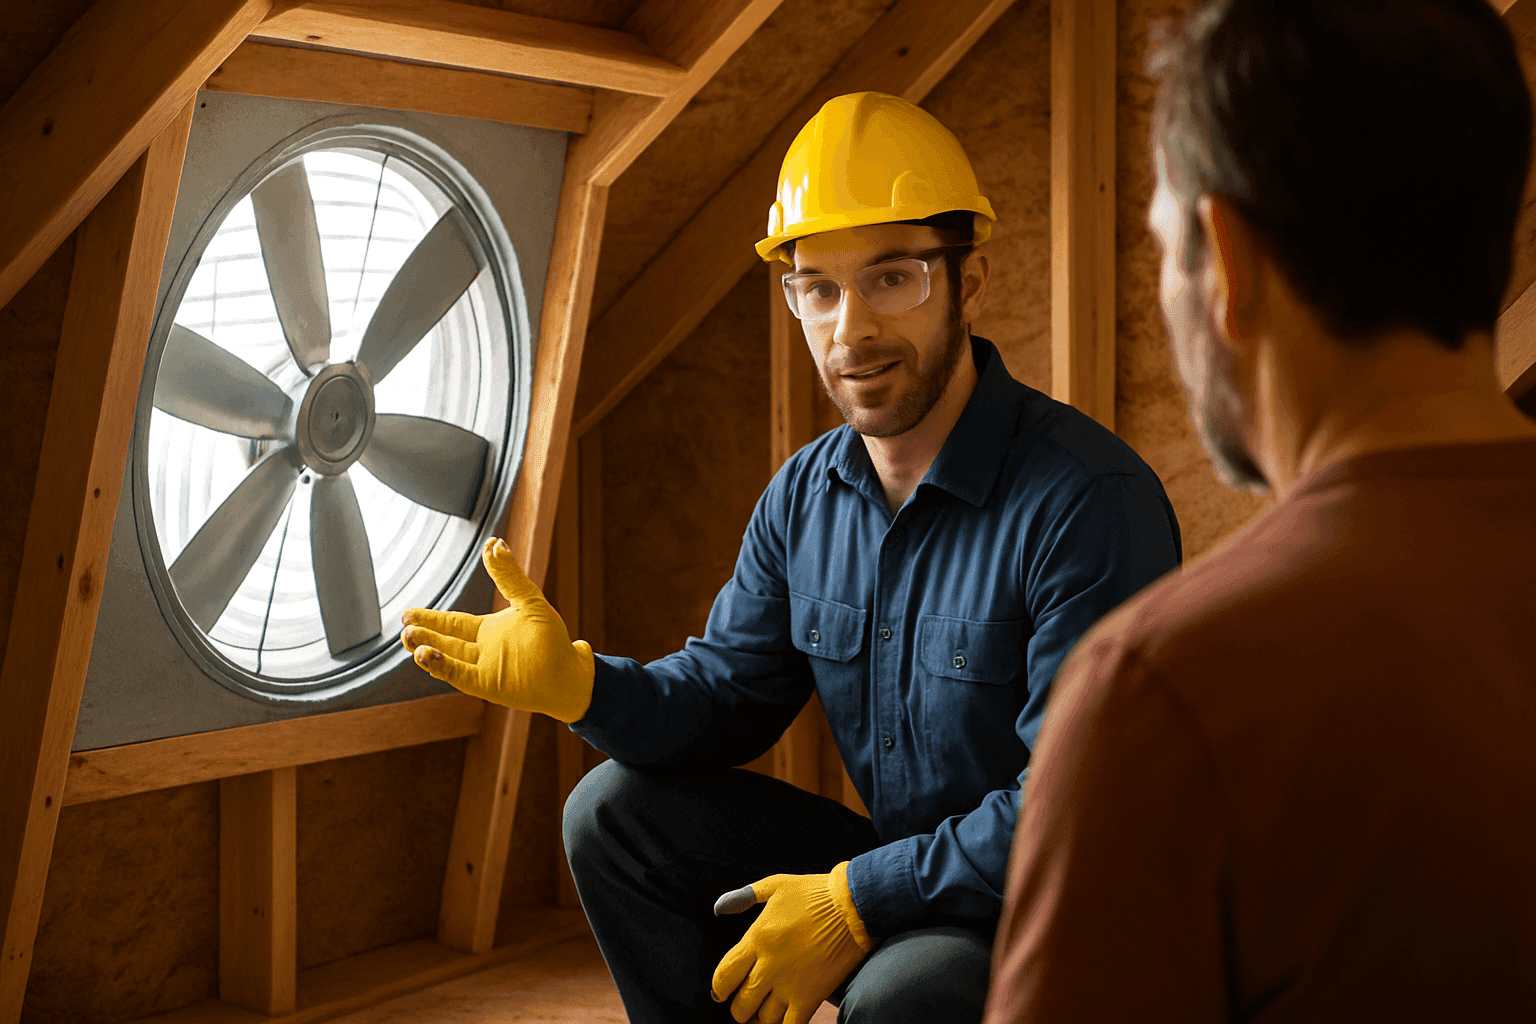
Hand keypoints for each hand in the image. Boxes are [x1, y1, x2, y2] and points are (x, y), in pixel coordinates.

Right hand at [401, 537, 594, 722]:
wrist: (571, 673)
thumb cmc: (553, 640)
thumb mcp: (529, 601)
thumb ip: (508, 575)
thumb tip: (493, 542)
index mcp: (488, 631)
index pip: (452, 623)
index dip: (430, 618)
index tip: (406, 613)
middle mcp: (481, 651)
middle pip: (444, 641)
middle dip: (423, 634)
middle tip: (403, 626)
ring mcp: (483, 670)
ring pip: (447, 659)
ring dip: (428, 650)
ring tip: (409, 639)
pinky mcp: (488, 686)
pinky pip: (461, 676)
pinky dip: (444, 667)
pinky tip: (429, 656)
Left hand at [711, 862, 873, 1023]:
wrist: (853, 905)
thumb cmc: (815, 893)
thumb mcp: (775, 885)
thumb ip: (743, 896)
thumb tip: (719, 907)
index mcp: (757, 938)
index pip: (724, 976)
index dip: (718, 989)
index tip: (720, 993)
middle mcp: (769, 966)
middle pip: (741, 1003)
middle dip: (740, 1007)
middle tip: (745, 1004)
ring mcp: (790, 984)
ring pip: (763, 1019)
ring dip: (761, 1018)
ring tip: (764, 1012)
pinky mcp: (811, 996)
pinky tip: (784, 1019)